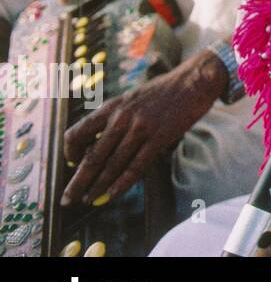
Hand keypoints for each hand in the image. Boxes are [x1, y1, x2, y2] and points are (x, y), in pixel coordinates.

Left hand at [62, 50, 226, 206]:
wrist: (193, 80)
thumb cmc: (164, 90)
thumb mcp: (132, 98)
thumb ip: (116, 118)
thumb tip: (103, 144)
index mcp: (112, 107)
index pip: (77, 132)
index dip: (70, 151)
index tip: (72, 163)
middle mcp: (121, 118)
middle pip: (93, 155)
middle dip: (78, 181)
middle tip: (67, 198)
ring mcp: (141, 128)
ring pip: (113, 164)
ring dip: (98, 186)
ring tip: (88, 200)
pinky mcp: (159, 137)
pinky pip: (136, 165)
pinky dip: (122, 183)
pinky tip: (111, 195)